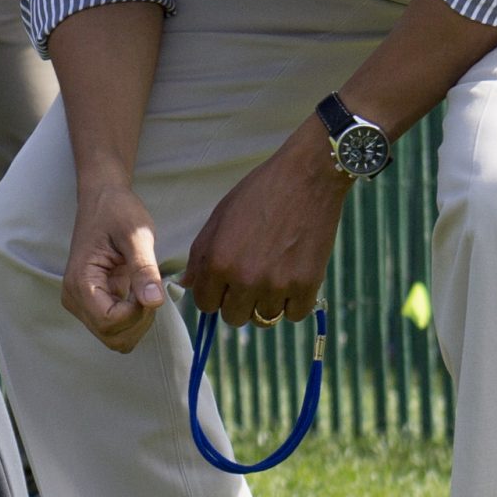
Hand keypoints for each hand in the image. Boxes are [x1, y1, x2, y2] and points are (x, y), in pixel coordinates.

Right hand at [63, 180, 169, 352]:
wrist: (102, 199)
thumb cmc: (117, 212)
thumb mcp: (136, 236)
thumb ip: (144, 269)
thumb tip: (153, 302)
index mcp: (80, 282)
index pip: (110, 323)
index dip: (138, 313)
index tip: (149, 286)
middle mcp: (74, 299)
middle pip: (113, 337)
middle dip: (139, 321)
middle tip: (149, 288)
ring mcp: (81, 304)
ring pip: (115, 338)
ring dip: (138, 321)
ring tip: (144, 288)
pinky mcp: (91, 304)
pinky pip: (115, 327)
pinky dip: (133, 317)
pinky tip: (138, 291)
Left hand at [183, 123, 350, 326]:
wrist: (306, 177)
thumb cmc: (259, 193)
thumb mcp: (219, 218)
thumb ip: (200, 256)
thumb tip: (188, 285)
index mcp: (218, 262)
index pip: (205, 304)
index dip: (213, 295)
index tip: (224, 284)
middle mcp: (245, 279)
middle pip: (233, 317)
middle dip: (237, 302)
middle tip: (249, 280)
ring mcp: (277, 285)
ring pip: (264, 318)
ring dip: (266, 302)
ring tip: (272, 275)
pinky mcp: (307, 285)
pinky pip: (295, 315)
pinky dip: (293, 303)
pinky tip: (291, 281)